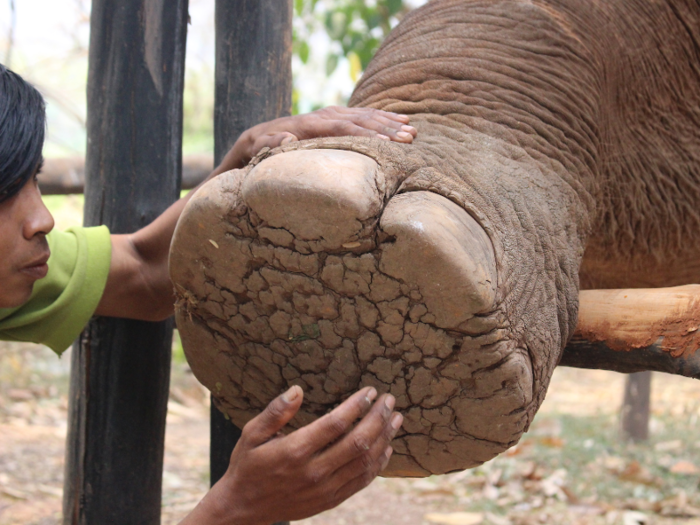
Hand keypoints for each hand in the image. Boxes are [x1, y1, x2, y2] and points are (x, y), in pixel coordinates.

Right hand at [180, 385, 402, 524]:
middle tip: (389, 400)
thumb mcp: (251, 434)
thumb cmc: (247, 465)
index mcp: (294, 451)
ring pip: (364, 462)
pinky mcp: (330, 501)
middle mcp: (313, 471)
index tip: (370, 391)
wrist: (243, 508)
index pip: (336, 424)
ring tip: (395, 419)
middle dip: (377, 418)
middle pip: (357, 442)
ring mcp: (324, 489)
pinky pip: (361, 482)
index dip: (357, 405)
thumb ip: (275, 412)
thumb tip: (297, 390)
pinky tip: (386, 447)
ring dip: (384, 438)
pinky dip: (377, 464)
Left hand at [216, 106, 417, 171]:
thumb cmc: (252, 153)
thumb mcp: (253, 151)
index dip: (367, 134)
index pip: (342, 127)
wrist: (249, 141)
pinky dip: (379, 118)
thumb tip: (287, 135)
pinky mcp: (329, 119)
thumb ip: (268, 143)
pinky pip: (358, 117)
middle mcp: (318, 117)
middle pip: (357, 120)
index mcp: (306, 126)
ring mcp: (325, 116)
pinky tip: (398, 120)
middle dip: (385, 128)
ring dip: (386, 122)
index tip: (390, 142)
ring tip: (412, 130)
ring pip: (361, 116)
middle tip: (410, 138)